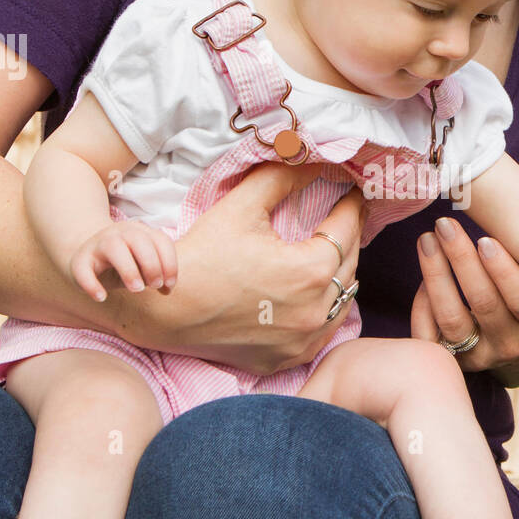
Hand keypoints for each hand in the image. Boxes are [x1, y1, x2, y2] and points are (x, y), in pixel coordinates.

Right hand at [71, 221, 177, 301]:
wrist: (85, 257)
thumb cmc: (122, 264)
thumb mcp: (142, 266)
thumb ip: (156, 273)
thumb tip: (167, 289)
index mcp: (139, 232)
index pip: (160, 240)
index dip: (169, 264)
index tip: (168, 285)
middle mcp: (119, 233)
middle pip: (139, 240)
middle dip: (152, 265)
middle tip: (154, 285)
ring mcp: (98, 244)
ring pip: (113, 247)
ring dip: (129, 270)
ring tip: (136, 290)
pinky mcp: (79, 260)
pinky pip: (83, 269)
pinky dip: (92, 284)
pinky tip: (101, 297)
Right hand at [109, 161, 366, 373]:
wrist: (165, 309)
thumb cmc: (202, 255)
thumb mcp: (243, 205)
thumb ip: (282, 177)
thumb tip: (311, 160)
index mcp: (311, 271)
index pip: (347, 229)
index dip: (351, 205)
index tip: (353, 191)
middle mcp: (316, 310)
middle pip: (349, 264)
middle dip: (348, 236)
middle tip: (346, 217)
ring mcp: (304, 340)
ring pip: (342, 301)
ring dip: (340, 275)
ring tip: (332, 253)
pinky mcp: (288, 357)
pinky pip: (322, 331)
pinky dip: (324, 311)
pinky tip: (317, 295)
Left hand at [409, 216, 518, 382]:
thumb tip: (503, 207)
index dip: (503, 270)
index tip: (485, 239)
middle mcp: (512, 344)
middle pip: (483, 303)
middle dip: (461, 260)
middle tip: (444, 225)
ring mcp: (481, 356)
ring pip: (452, 320)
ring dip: (436, 276)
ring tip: (427, 241)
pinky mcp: (455, 362)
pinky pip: (430, 337)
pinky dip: (421, 307)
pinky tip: (422, 279)